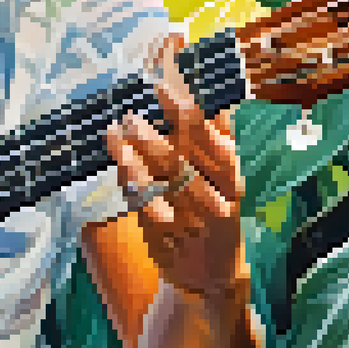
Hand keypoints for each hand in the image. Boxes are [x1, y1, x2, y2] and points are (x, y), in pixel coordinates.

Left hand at [104, 37, 245, 295]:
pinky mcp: (168, 234)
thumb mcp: (222, 174)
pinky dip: (133, 182)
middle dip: (170, 119)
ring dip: (144, 148)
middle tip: (148, 91)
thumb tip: (213, 88)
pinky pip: (148, 203)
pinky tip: (119, 162)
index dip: (191, 96)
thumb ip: (216, 133)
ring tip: (122, 124)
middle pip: (192, 148)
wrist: (211, 278)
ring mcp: (192, 214)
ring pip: (168, 175)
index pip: (212, 125)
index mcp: (228, 169)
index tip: (170, 69)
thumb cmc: (212, 212)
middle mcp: (216, 190)